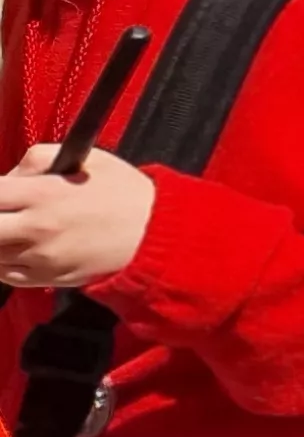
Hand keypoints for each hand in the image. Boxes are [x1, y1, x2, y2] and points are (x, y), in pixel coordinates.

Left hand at [0, 148, 156, 289]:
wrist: (155, 234)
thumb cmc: (125, 194)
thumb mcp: (89, 159)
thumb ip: (38, 158)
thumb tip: (9, 176)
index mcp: (43, 194)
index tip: (2, 193)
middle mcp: (36, 227)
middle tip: (6, 213)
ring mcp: (40, 256)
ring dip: (0, 239)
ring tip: (15, 230)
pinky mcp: (46, 278)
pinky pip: (5, 274)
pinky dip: (5, 262)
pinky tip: (21, 249)